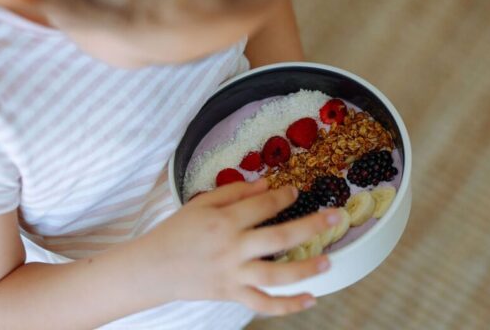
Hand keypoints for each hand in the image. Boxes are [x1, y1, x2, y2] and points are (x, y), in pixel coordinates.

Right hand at [135, 179, 341, 315]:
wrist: (153, 268)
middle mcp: (233, 248)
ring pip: (277, 275)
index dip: (283, 196)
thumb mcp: (201, 203)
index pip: (263, 206)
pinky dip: (288, 306)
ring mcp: (234, 274)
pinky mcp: (232, 294)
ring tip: (329, 261)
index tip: (295, 192)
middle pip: (279, 237)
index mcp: (224, 221)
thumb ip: (234, 192)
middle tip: (336, 217)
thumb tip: (266, 184)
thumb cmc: (176, 231)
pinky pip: (264, 304)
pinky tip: (310, 299)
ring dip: (306, 268)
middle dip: (312, 226)